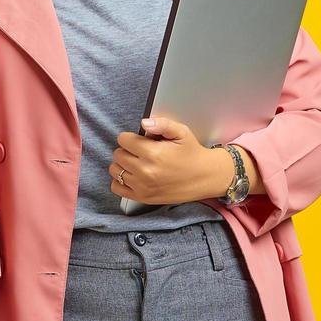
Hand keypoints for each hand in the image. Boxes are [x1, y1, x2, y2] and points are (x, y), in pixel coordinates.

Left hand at [109, 116, 233, 205]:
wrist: (205, 177)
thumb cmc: (192, 154)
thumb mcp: (181, 132)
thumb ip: (162, 124)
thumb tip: (144, 123)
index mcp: (153, 153)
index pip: (123, 140)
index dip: (131, 137)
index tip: (140, 140)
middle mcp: (145, 171)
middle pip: (118, 154)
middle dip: (127, 149)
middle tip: (141, 151)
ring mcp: (143, 186)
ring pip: (115, 170)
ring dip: (123, 164)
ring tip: (137, 162)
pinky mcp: (143, 197)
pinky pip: (116, 188)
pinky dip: (120, 181)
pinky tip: (133, 175)